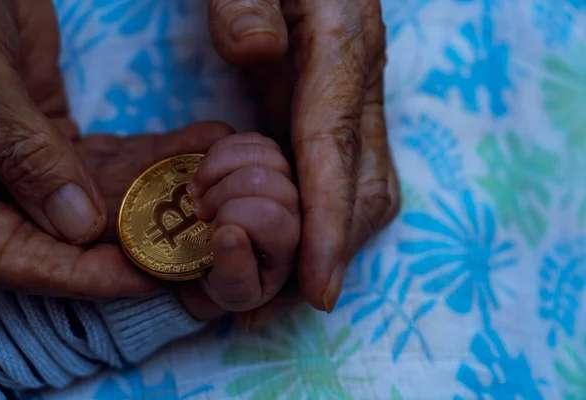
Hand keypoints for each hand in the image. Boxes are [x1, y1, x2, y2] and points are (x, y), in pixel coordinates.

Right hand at [0, 119, 234, 296]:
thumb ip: (24, 151)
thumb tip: (80, 224)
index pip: (25, 260)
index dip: (89, 275)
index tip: (152, 277)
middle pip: (73, 232)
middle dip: (142, 230)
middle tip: (202, 231)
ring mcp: (26, 164)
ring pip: (101, 191)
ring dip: (160, 184)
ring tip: (216, 176)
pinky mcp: (51, 137)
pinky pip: (106, 155)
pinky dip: (150, 152)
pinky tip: (197, 144)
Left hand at [207, 0, 400, 320]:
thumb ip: (248, 0)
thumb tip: (256, 55)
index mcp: (342, 46)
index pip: (336, 148)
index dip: (328, 224)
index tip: (317, 290)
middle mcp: (358, 82)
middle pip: (364, 184)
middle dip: (335, 248)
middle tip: (283, 304)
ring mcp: (351, 99)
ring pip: (364, 188)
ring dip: (334, 243)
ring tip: (286, 290)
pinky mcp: (334, 109)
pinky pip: (341, 175)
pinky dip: (322, 219)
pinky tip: (291, 244)